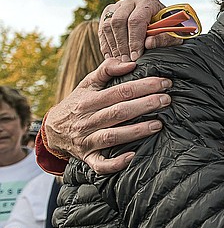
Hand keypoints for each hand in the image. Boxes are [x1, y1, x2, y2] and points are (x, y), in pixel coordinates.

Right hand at [43, 58, 168, 173]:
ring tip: (158, 124)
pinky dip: (115, 163)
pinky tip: (132, 156)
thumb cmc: (77, 104)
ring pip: (112, 136)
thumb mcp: (87, 84)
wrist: (52, 131)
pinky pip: (100, 164)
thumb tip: (130, 63)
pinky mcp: (87, 158)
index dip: (143, 86)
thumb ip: (106, 70)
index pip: (120, 91)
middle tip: (166, 100)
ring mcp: (86, 141)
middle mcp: (87, 121)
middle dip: (145, 105)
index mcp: (89, 101)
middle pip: (119, 112)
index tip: (164, 83)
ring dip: (136, 131)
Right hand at [99, 0, 179, 60]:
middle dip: (122, 44)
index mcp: (148, 2)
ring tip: (119, 60)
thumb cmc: (170, 29)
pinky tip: (111, 56)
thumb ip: (164, 39)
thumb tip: (148, 43)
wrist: (163, 21)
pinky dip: (105, 43)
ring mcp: (119, 5)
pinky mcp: (109, 12)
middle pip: (119, 21)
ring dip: (113, 45)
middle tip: (126, 61)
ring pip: (108, 24)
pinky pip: (102, 28)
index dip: (134, 40)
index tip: (135, 57)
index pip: (136, 21)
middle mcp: (132, 0)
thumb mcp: (174, 34)